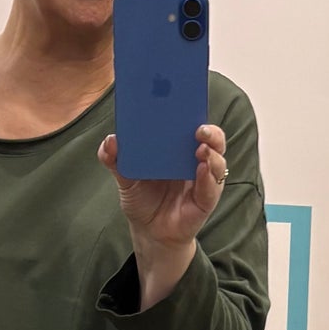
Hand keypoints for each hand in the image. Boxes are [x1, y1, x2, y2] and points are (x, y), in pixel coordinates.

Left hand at [97, 121, 228, 251]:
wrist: (150, 233)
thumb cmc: (143, 200)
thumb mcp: (124, 177)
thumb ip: (114, 159)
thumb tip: (111, 140)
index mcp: (178, 148)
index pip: (190, 123)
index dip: (191, 109)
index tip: (187, 96)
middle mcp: (195, 159)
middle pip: (211, 137)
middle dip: (208, 129)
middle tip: (197, 126)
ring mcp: (203, 179)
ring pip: (217, 158)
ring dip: (212, 150)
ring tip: (201, 146)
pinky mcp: (206, 199)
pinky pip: (212, 186)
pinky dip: (208, 176)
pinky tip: (201, 169)